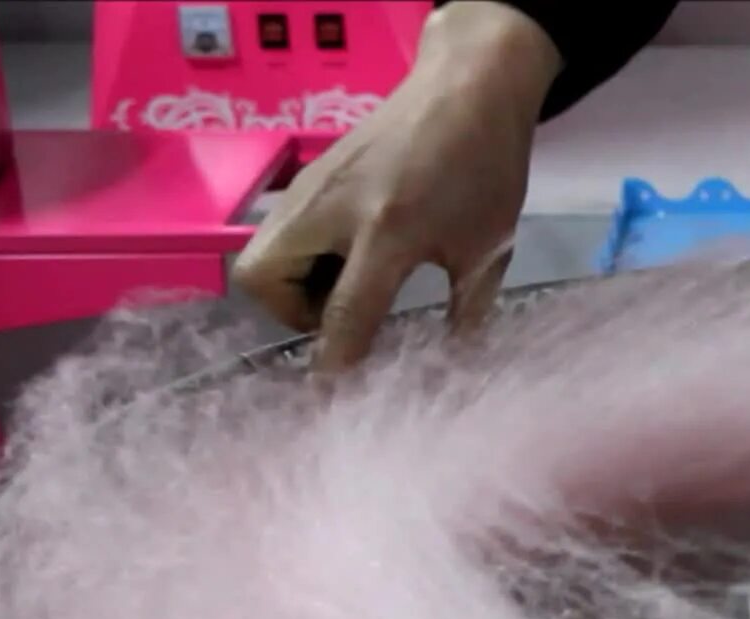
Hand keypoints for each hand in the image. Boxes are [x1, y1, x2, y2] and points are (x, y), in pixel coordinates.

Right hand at [233, 1, 562, 371]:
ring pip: (262, 254)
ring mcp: (312, 186)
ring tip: (350, 287)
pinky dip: (302, 256)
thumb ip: (467, 315)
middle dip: (290, 315)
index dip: (334, 366)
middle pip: (260, 281)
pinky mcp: (308, 175)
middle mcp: (333, 208)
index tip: (332, 402)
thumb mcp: (490, 250)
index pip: (342, 316)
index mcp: (388, 230)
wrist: (469, 86)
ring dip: (294, 286)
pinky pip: (282, 231)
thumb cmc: (488, 168)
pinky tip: (351, 256)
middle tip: (340, 317)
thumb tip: (452, 374)